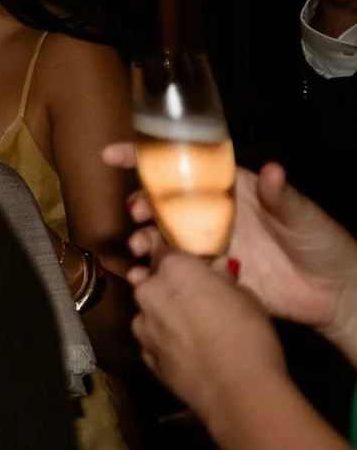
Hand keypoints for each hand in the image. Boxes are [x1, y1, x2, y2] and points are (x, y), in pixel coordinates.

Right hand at [107, 143, 356, 343]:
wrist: (336, 294)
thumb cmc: (325, 244)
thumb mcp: (305, 216)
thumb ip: (284, 196)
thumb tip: (273, 170)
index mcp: (232, 191)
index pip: (185, 167)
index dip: (147, 158)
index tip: (115, 155)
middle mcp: (215, 215)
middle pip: (165, 202)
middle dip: (140, 202)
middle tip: (135, 212)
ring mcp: (211, 245)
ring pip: (164, 236)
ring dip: (145, 237)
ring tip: (141, 246)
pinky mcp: (212, 276)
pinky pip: (176, 271)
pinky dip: (155, 272)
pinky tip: (145, 276)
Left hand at [132, 250, 287, 422]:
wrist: (238, 391)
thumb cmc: (249, 337)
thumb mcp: (247, 298)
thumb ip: (224, 280)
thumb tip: (217, 270)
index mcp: (174, 269)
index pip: (166, 251)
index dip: (182, 261)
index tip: (194, 270)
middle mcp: (149, 292)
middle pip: (153, 282)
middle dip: (171, 288)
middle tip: (199, 303)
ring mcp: (142, 325)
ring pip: (150, 312)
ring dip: (165, 316)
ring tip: (196, 334)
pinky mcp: (144, 355)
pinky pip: (152, 340)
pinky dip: (165, 343)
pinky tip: (189, 354)